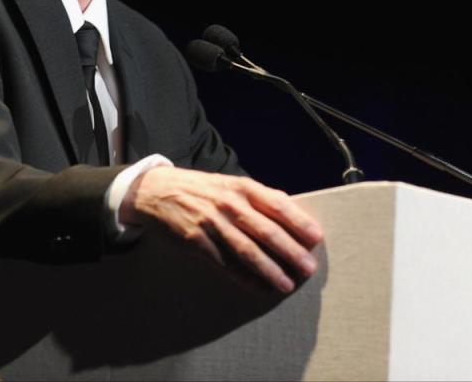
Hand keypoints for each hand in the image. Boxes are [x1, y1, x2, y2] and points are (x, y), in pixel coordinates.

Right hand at [119, 167, 322, 293]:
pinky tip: (258, 287)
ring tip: (286, 284)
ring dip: (270, 270)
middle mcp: (228, 204)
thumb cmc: (199, 189)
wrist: (156, 191)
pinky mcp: (197, 242)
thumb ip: (256, 198)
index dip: (298, 222)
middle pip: (266, 231)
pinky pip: (226, 264)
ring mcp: (212, 224)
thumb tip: (290, 214)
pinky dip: (245, 278)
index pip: (276, 204)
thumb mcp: (228, 184)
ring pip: (247, 251)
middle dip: (290, 252)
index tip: (315, 238)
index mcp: (240, 187)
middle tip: (308, 268)